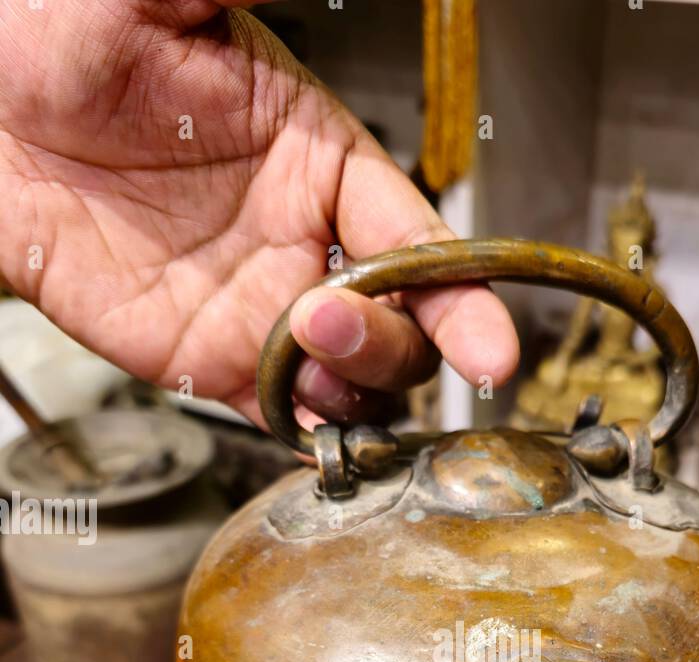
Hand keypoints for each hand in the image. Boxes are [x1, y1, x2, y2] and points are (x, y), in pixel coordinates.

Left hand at [0, 0, 518, 425]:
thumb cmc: (58, 37)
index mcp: (321, 160)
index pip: (422, 238)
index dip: (465, 296)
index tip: (489, 342)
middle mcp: (305, 243)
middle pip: (403, 326)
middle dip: (392, 339)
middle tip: (326, 319)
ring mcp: (260, 310)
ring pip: (355, 383)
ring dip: (355, 390)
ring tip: (308, 359)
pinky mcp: (207, 361)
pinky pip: (282, 415)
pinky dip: (306, 432)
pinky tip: (303, 420)